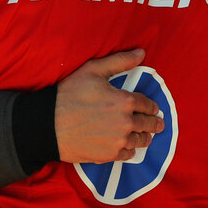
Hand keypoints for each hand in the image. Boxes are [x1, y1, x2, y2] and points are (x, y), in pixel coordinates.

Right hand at [55, 49, 163, 163]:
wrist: (48, 124)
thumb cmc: (69, 94)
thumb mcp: (93, 70)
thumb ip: (120, 61)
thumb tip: (141, 52)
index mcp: (125, 101)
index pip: (147, 104)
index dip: (152, 106)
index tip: (154, 109)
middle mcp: (126, 122)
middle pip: (148, 124)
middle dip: (154, 123)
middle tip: (158, 125)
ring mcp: (118, 141)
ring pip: (140, 140)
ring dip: (144, 137)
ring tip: (145, 137)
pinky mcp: (109, 155)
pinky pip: (128, 154)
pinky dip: (130, 150)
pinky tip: (128, 147)